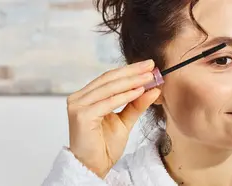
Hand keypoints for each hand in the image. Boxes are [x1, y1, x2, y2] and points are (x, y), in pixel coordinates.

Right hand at [66, 60, 160, 177]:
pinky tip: (138, 91)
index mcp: (86, 96)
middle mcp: (78, 98)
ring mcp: (78, 106)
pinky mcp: (81, 116)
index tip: (149, 65)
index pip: (109, 78)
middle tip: (151, 67)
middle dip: (132, 72)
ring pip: (108, 88)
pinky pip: (107, 102)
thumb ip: (136, 104)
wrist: (94, 166)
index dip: (129, 70)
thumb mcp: (125, 120)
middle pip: (108, 79)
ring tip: (148, 78)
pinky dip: (124, 96)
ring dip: (131, 82)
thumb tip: (153, 88)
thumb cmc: (104, 145)